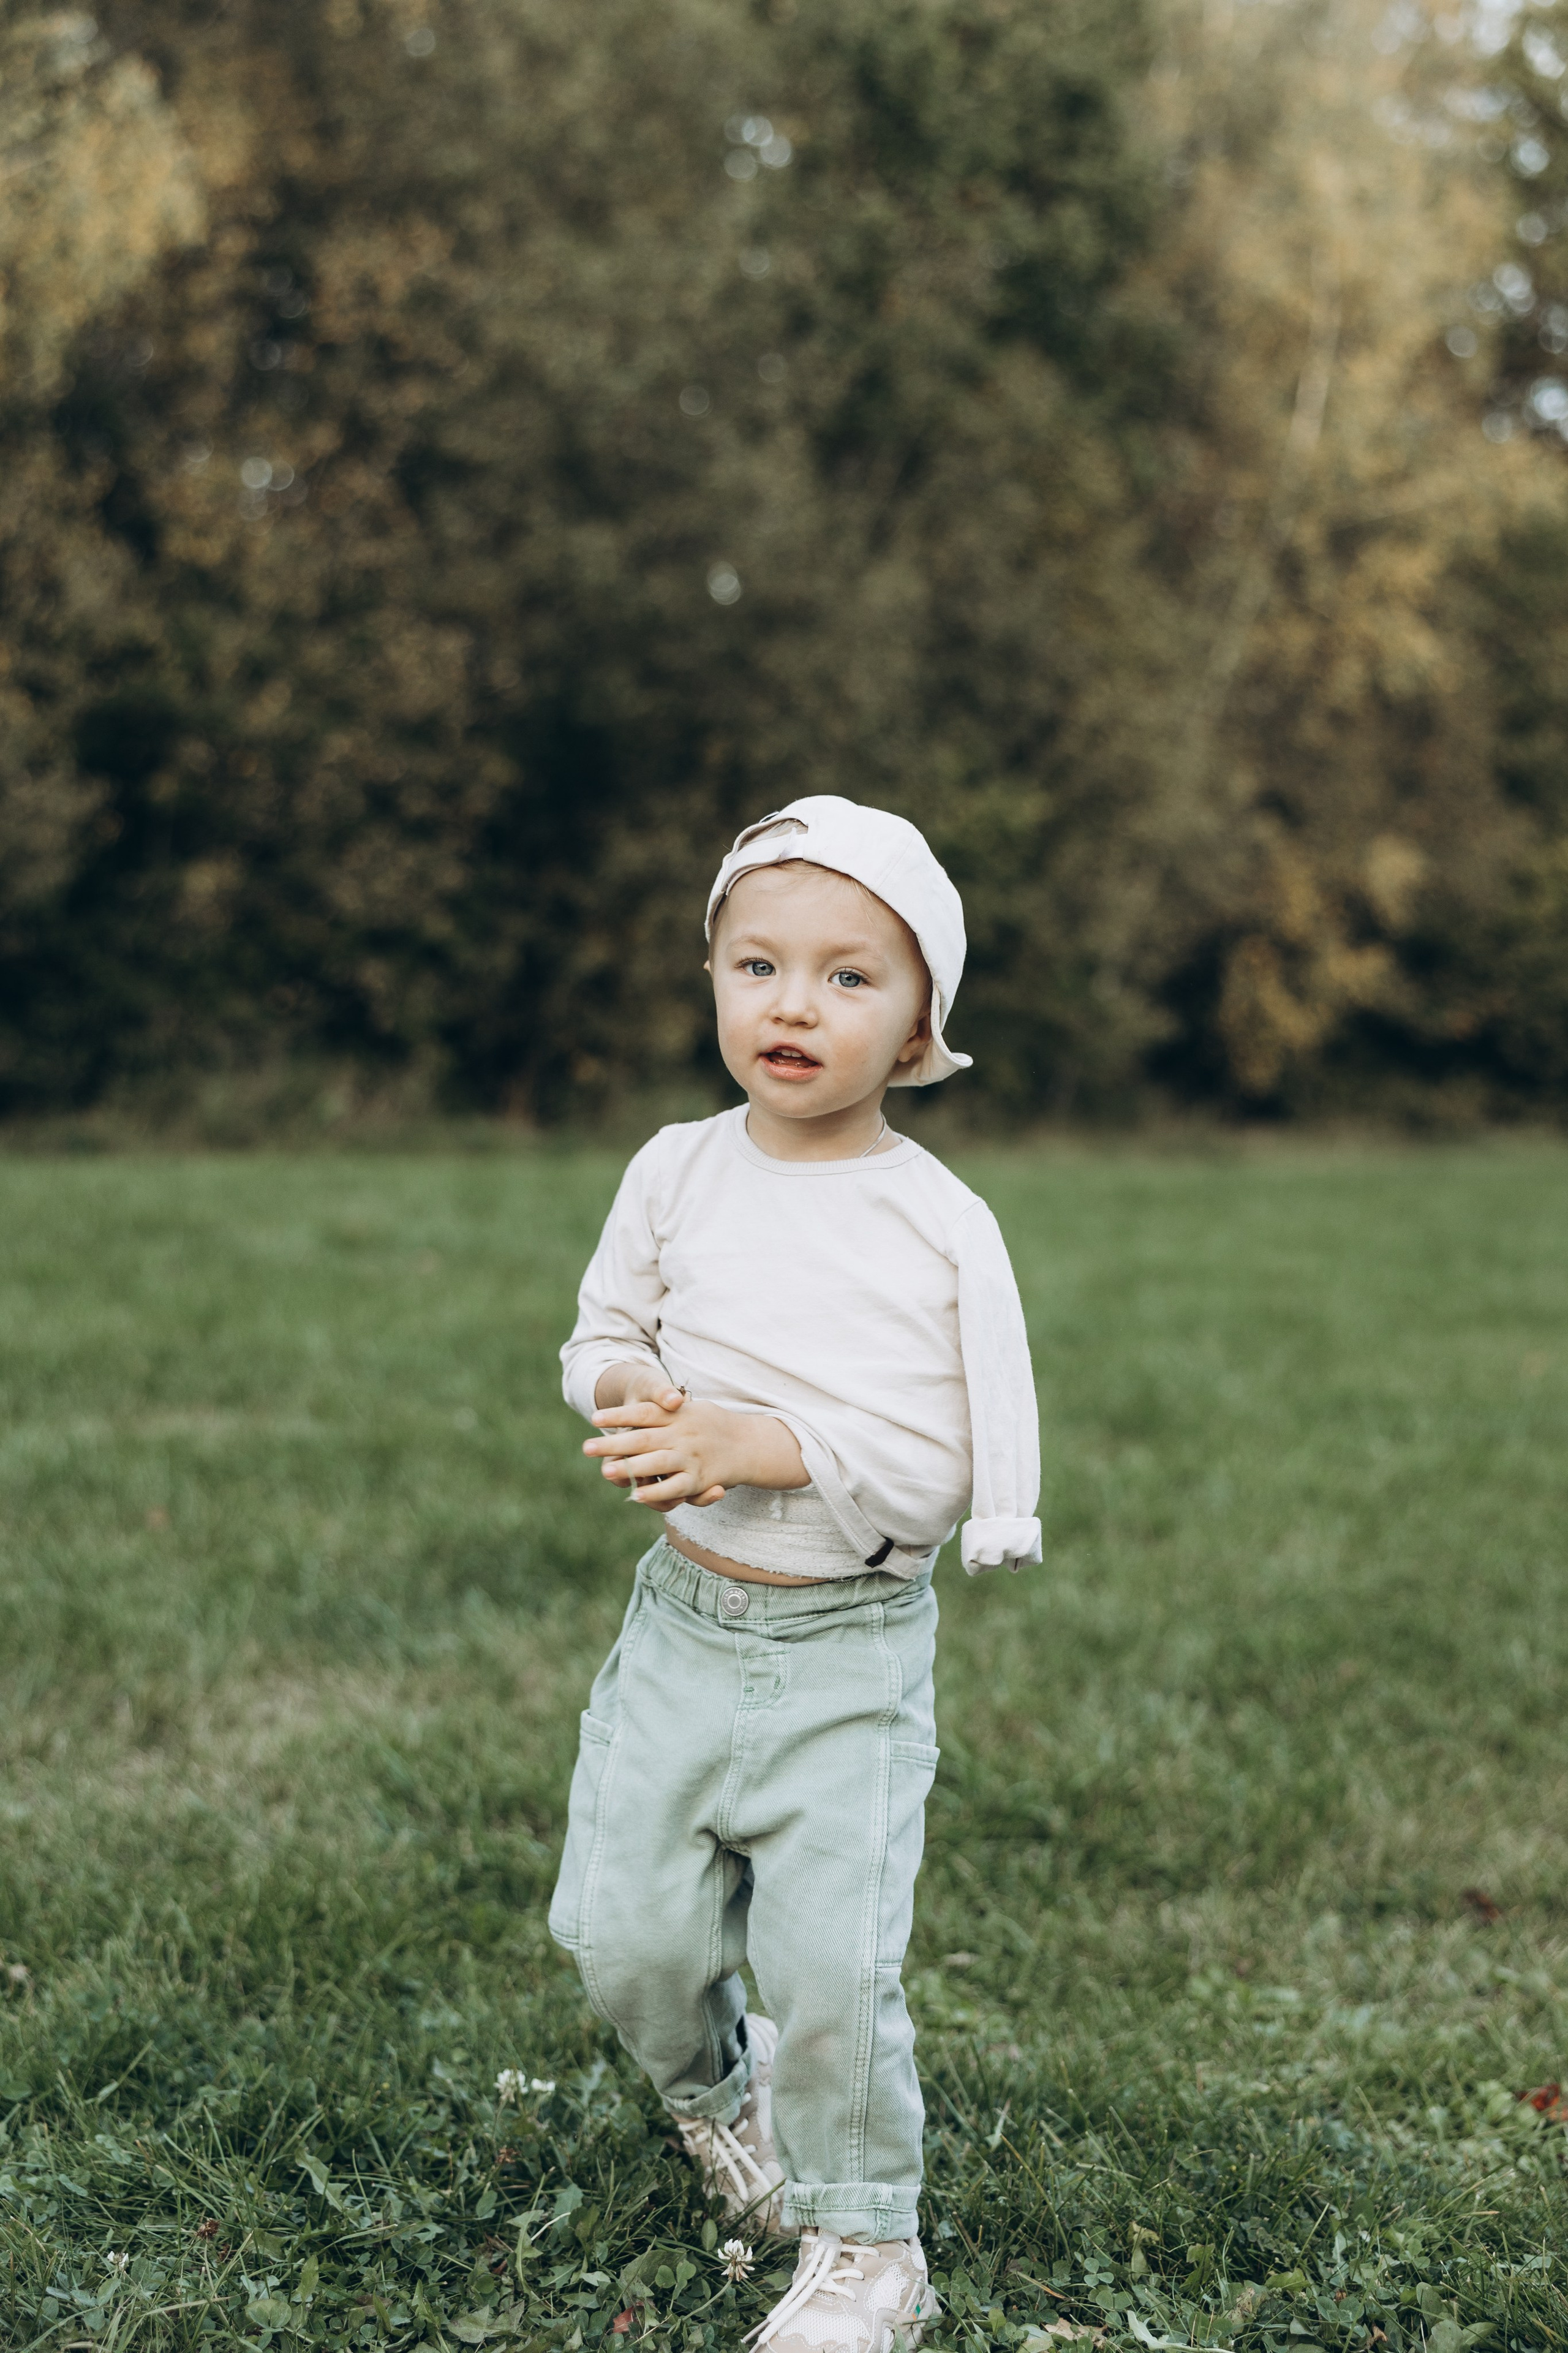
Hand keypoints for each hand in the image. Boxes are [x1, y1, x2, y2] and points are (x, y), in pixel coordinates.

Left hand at [583, 1386, 806, 1511]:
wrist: (750, 1444)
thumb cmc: (712, 1425)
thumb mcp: (691, 1409)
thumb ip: (666, 1408)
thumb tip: (651, 1402)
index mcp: (678, 1415)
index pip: (644, 1412)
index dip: (619, 1415)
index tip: (595, 1417)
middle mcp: (682, 1434)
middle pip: (643, 1438)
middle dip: (614, 1443)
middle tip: (587, 1447)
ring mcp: (690, 1457)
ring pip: (656, 1463)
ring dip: (630, 1467)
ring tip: (606, 1471)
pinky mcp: (699, 1479)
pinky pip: (674, 1488)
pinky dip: (655, 1493)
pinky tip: (636, 1495)